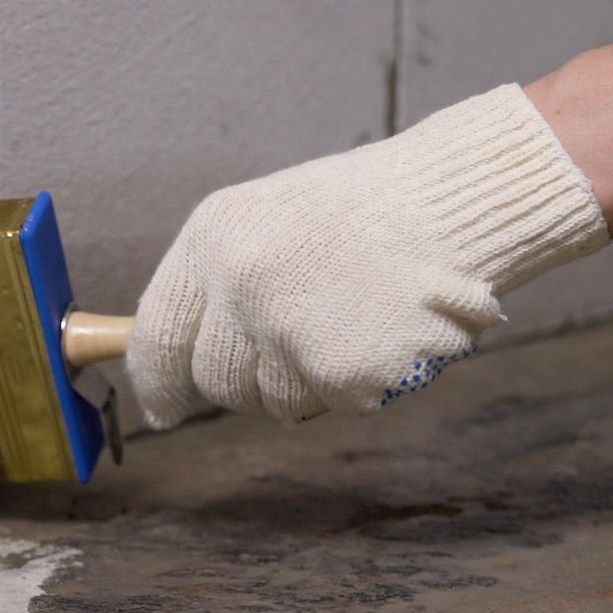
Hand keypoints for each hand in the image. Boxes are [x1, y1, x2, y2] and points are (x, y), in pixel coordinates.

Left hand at [125, 85, 607, 427]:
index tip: (163, 409)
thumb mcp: (267, 219)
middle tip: (297, 345)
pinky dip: (351, 384)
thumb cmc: (364, 212)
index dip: (158, 381)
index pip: (159, 334)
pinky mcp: (338, 372)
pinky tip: (375, 335)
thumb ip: (217, 283)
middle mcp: (239, 287)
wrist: (454, 203)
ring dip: (303, 381)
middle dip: (246, 381)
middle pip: (213, 381)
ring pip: (269, 401)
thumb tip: (176, 364)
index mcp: (212, 240)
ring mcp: (287, 333)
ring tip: (346, 322)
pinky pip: (325, 404)